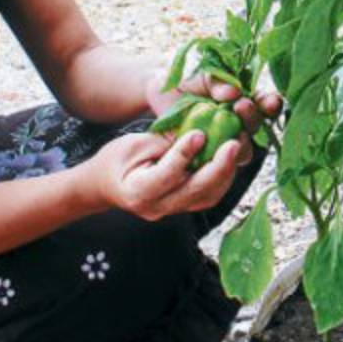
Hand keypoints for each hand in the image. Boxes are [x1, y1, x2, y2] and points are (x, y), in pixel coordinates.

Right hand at [88, 130, 241, 220]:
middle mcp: (158, 208)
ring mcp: (173, 211)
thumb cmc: (116, 160)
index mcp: (138, 191)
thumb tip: (197, 130)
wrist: (106, 185)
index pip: (166, 176)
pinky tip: (230, 158)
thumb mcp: (134, 144)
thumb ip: (163, 142)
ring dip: (226, 173)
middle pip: (195, 191)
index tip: (198, 133)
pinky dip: (222, 178)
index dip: (184, 155)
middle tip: (234, 142)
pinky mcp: (184, 207)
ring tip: (237, 146)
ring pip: (207, 197)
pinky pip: (208, 196)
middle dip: (218, 167)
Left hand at [146, 70, 282, 165]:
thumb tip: (233, 92)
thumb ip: (217, 81)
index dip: (270, 104)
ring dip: (240, 140)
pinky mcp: (209, 157)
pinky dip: (220, 159)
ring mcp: (225, 140)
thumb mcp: (201, 76)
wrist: (159, 97)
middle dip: (253, 116)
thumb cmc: (185, 83)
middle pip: (256, 125)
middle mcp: (238, 121)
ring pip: (244, 148)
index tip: (271, 102)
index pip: (263, 103)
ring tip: (230, 129)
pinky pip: (222, 164)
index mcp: (243, 100)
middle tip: (242, 106)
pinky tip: (214, 151)